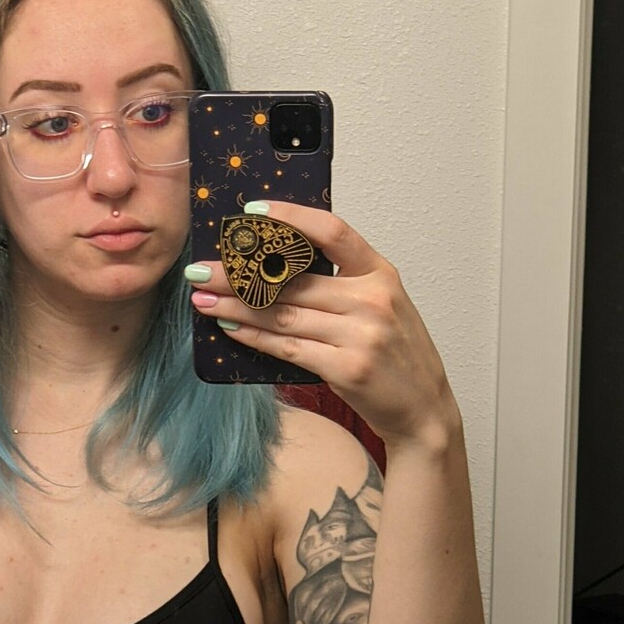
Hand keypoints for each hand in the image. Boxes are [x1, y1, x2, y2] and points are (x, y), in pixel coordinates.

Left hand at [189, 200, 456, 448]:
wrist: (423, 411)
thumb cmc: (395, 357)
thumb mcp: (382, 307)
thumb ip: (343, 284)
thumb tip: (276, 268)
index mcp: (380, 274)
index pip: (332, 231)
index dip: (290, 218)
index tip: (252, 213)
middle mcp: (371, 299)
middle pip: (292, 278)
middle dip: (238, 274)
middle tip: (200, 270)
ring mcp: (360, 335)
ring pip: (282, 314)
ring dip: (235, 306)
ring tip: (202, 299)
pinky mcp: (345, 368)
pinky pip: (287, 347)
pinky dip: (253, 337)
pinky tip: (229, 327)